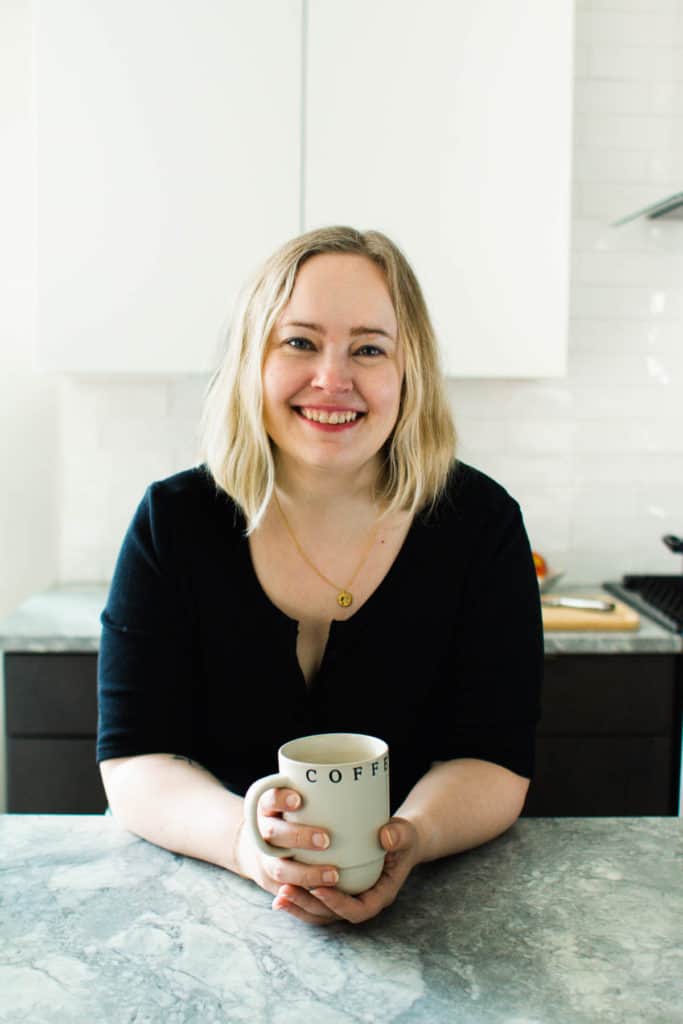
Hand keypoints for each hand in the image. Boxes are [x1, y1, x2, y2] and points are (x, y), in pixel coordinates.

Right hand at [235, 787, 341, 924]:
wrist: (264, 841)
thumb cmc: (300, 814)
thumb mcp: (304, 799)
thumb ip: (334, 801)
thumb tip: (382, 829)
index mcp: (268, 806)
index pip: (268, 798)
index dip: (280, 799)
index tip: (299, 800)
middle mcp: (263, 831)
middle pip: (273, 833)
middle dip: (298, 837)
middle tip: (326, 839)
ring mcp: (265, 858)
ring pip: (279, 868)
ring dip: (304, 874)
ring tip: (334, 875)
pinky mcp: (273, 881)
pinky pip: (285, 892)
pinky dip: (300, 897)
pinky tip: (322, 896)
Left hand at [274, 816, 421, 926]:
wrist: (399, 840)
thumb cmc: (402, 838)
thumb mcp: (405, 834)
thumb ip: (398, 835)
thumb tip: (385, 838)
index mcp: (380, 895)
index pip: (359, 910)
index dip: (338, 904)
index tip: (319, 889)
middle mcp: (362, 902)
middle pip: (333, 916)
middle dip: (308, 906)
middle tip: (285, 891)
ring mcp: (348, 899)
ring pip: (320, 913)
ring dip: (299, 906)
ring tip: (278, 896)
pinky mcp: (336, 891)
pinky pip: (315, 902)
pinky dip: (298, 899)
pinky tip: (279, 890)